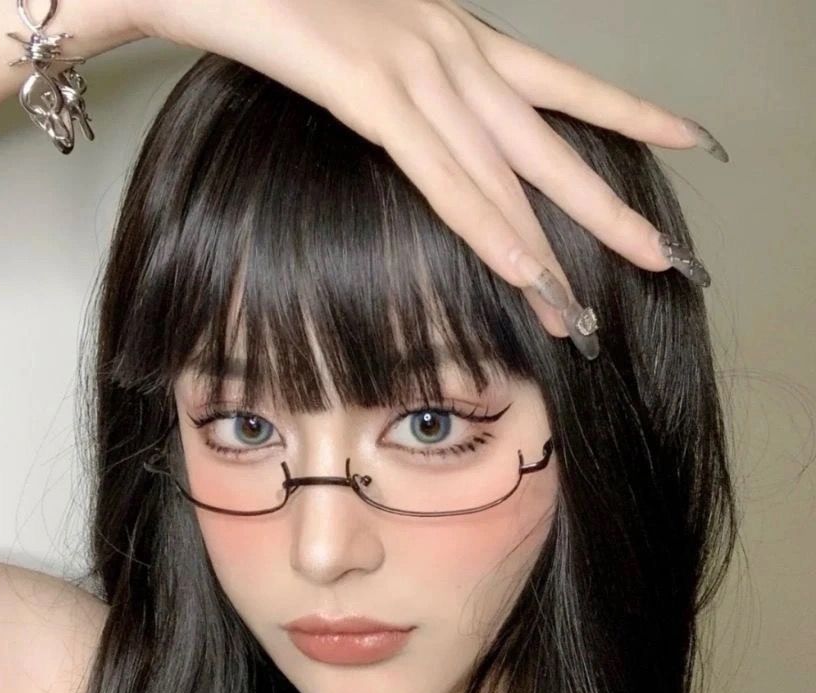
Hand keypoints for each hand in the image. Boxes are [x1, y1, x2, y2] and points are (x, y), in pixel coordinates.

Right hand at [131, 0, 725, 354]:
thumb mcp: (373, 39)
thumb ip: (408, 86)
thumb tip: (422, 125)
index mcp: (459, 34)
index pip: (562, 88)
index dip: (625, 118)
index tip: (677, 148)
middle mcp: (457, 48)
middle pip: (552, 143)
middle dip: (608, 208)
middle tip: (663, 259)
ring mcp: (421, 67)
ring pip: (507, 172)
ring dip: (556, 244)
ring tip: (594, 301)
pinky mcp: (375, 91)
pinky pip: (444, 175)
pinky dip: (486, 228)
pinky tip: (524, 272)